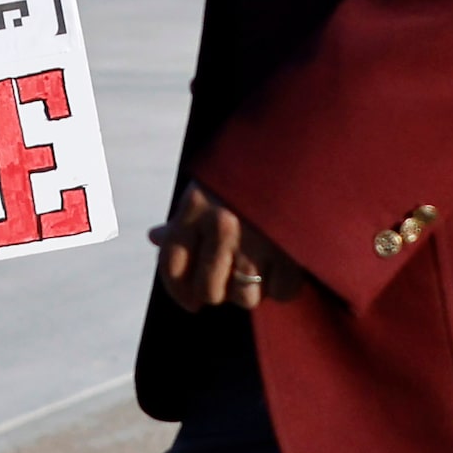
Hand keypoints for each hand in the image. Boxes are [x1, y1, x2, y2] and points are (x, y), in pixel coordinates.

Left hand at [149, 179, 300, 311]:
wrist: (298, 151)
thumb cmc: (246, 174)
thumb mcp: (207, 187)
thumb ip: (183, 218)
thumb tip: (154, 237)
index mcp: (195, 207)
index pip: (172, 267)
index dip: (178, 292)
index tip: (190, 302)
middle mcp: (222, 226)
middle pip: (208, 291)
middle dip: (217, 291)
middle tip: (229, 278)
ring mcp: (257, 241)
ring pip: (245, 298)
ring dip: (251, 289)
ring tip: (258, 267)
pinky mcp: (292, 252)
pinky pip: (281, 293)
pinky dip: (283, 285)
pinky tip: (282, 264)